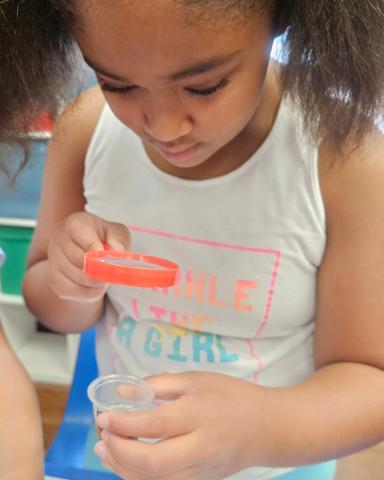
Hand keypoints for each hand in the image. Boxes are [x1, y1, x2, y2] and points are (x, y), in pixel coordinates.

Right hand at [47, 211, 129, 301]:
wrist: (85, 248)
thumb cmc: (103, 238)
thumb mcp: (116, 232)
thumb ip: (119, 238)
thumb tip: (117, 250)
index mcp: (75, 223)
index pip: (83, 237)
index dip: (97, 250)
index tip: (105, 255)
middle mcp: (59, 239)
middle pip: (80, 261)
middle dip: (100, 270)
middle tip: (110, 270)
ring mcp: (53, 260)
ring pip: (77, 279)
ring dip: (96, 283)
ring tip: (103, 276)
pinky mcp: (53, 280)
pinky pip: (73, 292)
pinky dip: (88, 292)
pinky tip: (94, 284)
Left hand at [94, 372, 270, 479]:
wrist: (267, 428)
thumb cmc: (231, 396)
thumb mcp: (197, 379)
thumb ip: (159, 384)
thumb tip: (123, 393)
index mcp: (198, 414)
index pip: (153, 425)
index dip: (123, 424)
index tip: (104, 417)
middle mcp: (200, 446)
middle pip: (151, 462)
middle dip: (119, 451)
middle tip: (103, 436)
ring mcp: (201, 470)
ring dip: (123, 469)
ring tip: (105, 451)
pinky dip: (140, 478)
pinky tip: (126, 464)